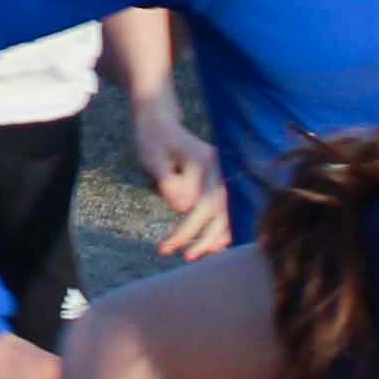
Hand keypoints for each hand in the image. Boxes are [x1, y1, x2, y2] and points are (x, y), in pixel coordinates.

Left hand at [130, 93, 227, 259]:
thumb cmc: (153, 140)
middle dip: (203, 239)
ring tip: (197, 256)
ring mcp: (218, 175)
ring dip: (214, 237)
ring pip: (225, 212)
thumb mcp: (153, 158)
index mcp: (204, 162)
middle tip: (185, 258)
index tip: (167, 247)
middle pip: (219, 211)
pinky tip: (213, 246)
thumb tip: (183, 207)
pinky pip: (221, 209)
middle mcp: (217, 169)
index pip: (201, 206)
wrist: (159, 121)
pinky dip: (219, 228)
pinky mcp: (214, 182)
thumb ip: (168, 181)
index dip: (186, 231)